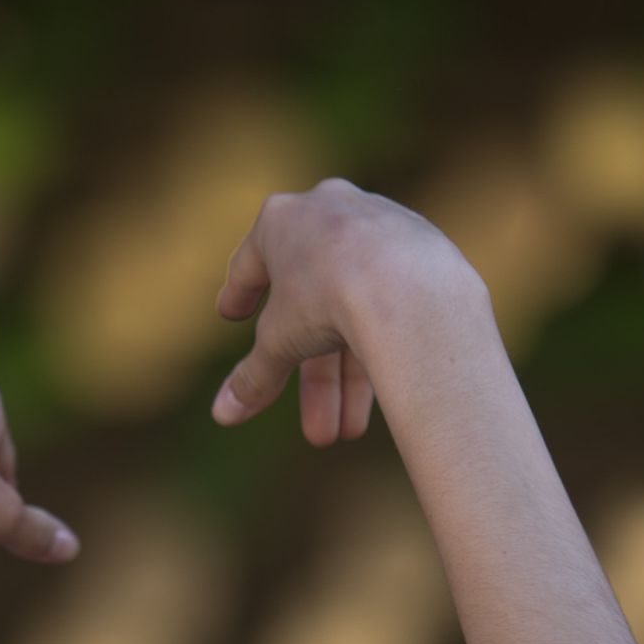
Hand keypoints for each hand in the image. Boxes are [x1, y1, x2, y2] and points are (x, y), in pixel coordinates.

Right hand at [211, 178, 488, 444]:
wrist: (407, 284)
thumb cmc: (328, 298)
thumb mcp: (279, 342)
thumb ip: (254, 376)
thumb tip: (223, 415)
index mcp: (281, 219)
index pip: (250, 262)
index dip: (239, 293)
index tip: (231, 314)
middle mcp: (329, 210)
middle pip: (312, 309)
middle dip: (314, 381)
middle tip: (317, 432)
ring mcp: (378, 223)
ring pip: (355, 311)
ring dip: (350, 379)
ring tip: (350, 433)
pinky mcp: (420, 245)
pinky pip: (391, 300)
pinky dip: (382, 343)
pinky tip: (386, 385)